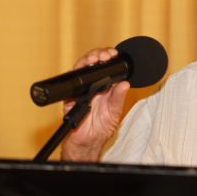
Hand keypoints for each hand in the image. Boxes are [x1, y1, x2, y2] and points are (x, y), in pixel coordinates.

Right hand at [60, 47, 130, 161]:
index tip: (113, 54)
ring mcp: (81, 88)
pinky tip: (83, 71)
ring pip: (81, 67)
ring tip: (94, 59)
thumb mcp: (114, 112)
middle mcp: (92, 84)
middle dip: (98, 54)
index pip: (106, 65)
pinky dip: (76, 73)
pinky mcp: (70, 95)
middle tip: (105, 55)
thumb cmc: (102, 127)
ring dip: (87, 60)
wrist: (88, 141)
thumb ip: (118, 98)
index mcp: (105, 86)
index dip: (108, 56)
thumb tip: (125, 84)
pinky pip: (71, 81)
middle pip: (92, 62)